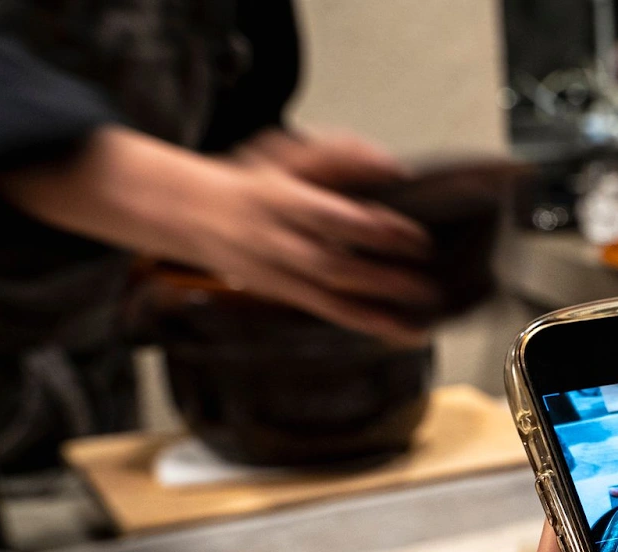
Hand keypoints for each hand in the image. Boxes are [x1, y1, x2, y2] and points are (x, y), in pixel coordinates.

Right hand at [0, 126, 437, 346]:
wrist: (190, 216)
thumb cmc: (249, 183)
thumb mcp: (287, 153)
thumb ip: (339, 155)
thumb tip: (390, 164)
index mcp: (280, 200)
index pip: (331, 218)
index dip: (373, 229)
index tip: (414, 234)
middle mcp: (279, 242)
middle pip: (333, 264)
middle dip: (382, 276)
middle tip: (426, 279)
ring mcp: (280, 274)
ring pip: (332, 298)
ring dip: (380, 311)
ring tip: (423, 318)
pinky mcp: (286, 296)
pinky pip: (330, 315)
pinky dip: (368, 325)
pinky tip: (402, 332)